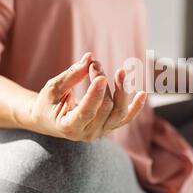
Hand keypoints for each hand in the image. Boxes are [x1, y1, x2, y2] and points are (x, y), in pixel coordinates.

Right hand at [26, 53, 146, 141]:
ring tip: (121, 71)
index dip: (95, 94)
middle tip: (95, 65)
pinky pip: (126, 118)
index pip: (86, 112)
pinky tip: (143, 94)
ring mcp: (100, 132)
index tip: (102, 77)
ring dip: (122, 90)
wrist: (49, 119)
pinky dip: (136, 106)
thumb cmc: (48, 102)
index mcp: (68, 127)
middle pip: (104, 107)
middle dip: (102, 82)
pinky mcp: (109, 126)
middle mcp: (87, 134)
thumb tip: (90, 57)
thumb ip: (72, 75)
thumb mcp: (53, 88)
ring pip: (119, 112)